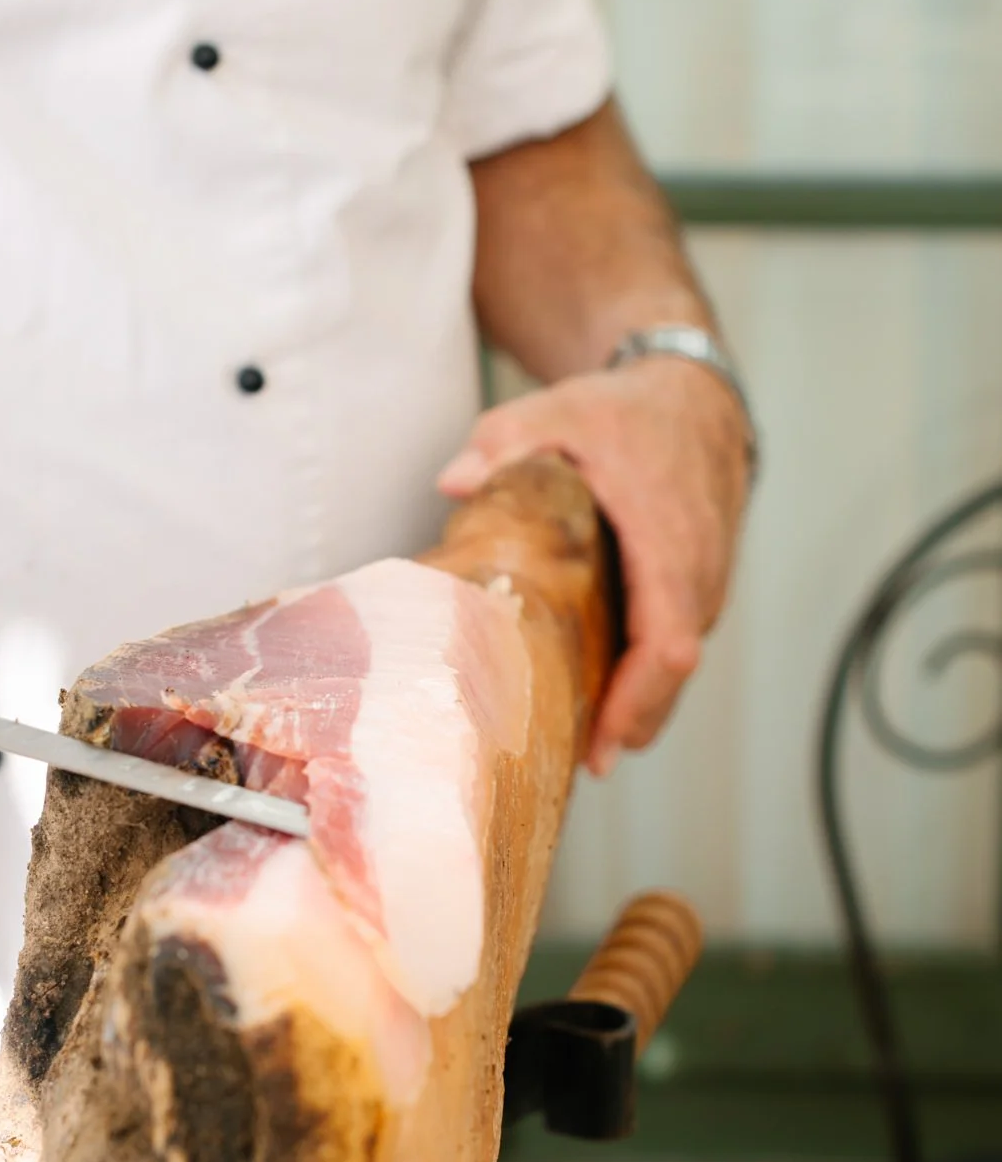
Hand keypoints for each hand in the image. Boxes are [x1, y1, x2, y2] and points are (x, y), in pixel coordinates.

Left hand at [438, 357, 749, 774]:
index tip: (605, 745)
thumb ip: (508, 441)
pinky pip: (673, 643)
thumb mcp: (562, 410)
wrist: (694, 397)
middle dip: (631, 722)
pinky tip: (600, 699)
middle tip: (578, 764)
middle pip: (673, 673)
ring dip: (636, 704)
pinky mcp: (698, 588)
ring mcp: (706, 582)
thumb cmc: (629, 412)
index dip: (640, 700)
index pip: (670, 641)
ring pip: (674, 663)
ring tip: (582, 742)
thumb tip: (455, 481)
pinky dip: (642, 676)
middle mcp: (699, 570)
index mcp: (669, 539)